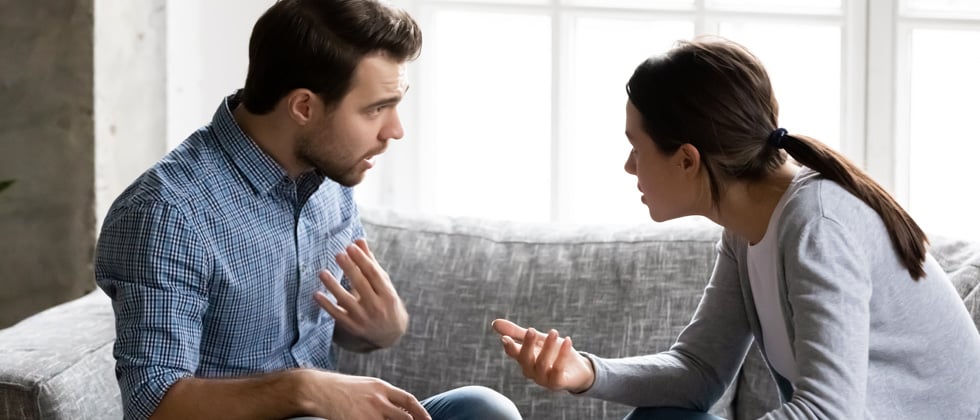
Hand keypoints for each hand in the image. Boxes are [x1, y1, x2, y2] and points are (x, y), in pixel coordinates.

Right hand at [301, 370, 430, 419]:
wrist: (318, 390)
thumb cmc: (340, 388)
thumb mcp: (365, 386)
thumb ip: (382, 396)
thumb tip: (398, 408)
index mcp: (381, 387)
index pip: (408, 400)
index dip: (421, 412)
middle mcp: (378, 400)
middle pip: (405, 418)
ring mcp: (369, 414)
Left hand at [314, 239, 407, 348]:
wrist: (390, 335)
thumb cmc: (386, 302)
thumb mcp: (383, 284)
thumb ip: (370, 262)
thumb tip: (359, 240)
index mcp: (387, 294)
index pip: (373, 274)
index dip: (362, 260)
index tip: (351, 247)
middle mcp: (377, 307)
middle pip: (361, 285)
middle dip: (350, 269)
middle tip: (338, 254)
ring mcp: (364, 318)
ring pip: (347, 300)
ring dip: (333, 286)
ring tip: (322, 272)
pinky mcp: (352, 327)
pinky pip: (337, 315)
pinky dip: (326, 305)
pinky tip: (316, 294)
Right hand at [491, 319, 594, 392]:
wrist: (578, 369)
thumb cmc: (554, 352)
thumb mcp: (537, 339)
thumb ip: (517, 332)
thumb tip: (494, 323)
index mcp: (524, 359)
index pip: (513, 353)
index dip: (509, 347)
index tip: (506, 338)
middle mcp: (531, 371)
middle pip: (525, 359)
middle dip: (527, 344)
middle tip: (531, 330)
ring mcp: (543, 379)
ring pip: (541, 363)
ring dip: (548, 346)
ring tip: (554, 332)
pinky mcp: (556, 383)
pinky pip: (557, 369)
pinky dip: (562, 355)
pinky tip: (568, 341)